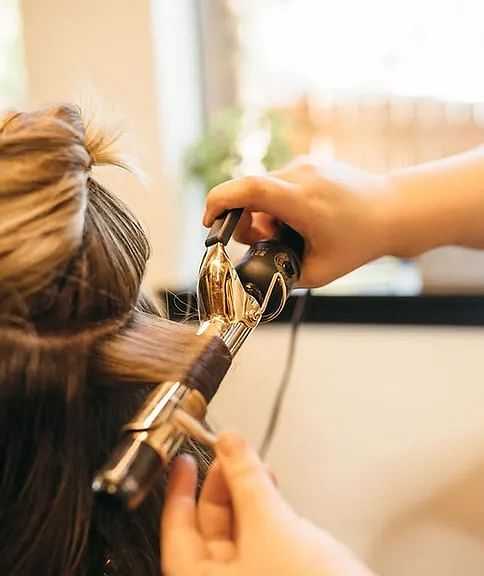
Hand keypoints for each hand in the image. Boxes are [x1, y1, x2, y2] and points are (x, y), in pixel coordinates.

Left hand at [161, 432, 374, 575]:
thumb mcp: (270, 525)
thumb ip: (247, 479)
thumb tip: (229, 443)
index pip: (178, 529)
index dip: (180, 489)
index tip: (183, 460)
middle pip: (210, 527)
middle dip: (221, 484)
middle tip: (228, 452)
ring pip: (238, 530)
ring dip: (246, 493)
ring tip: (254, 464)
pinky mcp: (278, 575)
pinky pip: (261, 537)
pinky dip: (265, 510)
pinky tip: (272, 488)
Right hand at [203, 159, 393, 287]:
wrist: (391, 210)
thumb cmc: (359, 242)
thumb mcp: (319, 271)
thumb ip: (281, 274)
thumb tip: (256, 276)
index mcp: (303, 201)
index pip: (249, 190)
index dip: (220, 202)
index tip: (209, 222)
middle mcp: (301, 175)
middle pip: (249, 194)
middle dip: (244, 221)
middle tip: (262, 241)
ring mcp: (305, 165)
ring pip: (262, 189)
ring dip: (262, 213)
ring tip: (286, 232)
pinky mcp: (308, 164)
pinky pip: (277, 183)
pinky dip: (275, 203)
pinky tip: (297, 218)